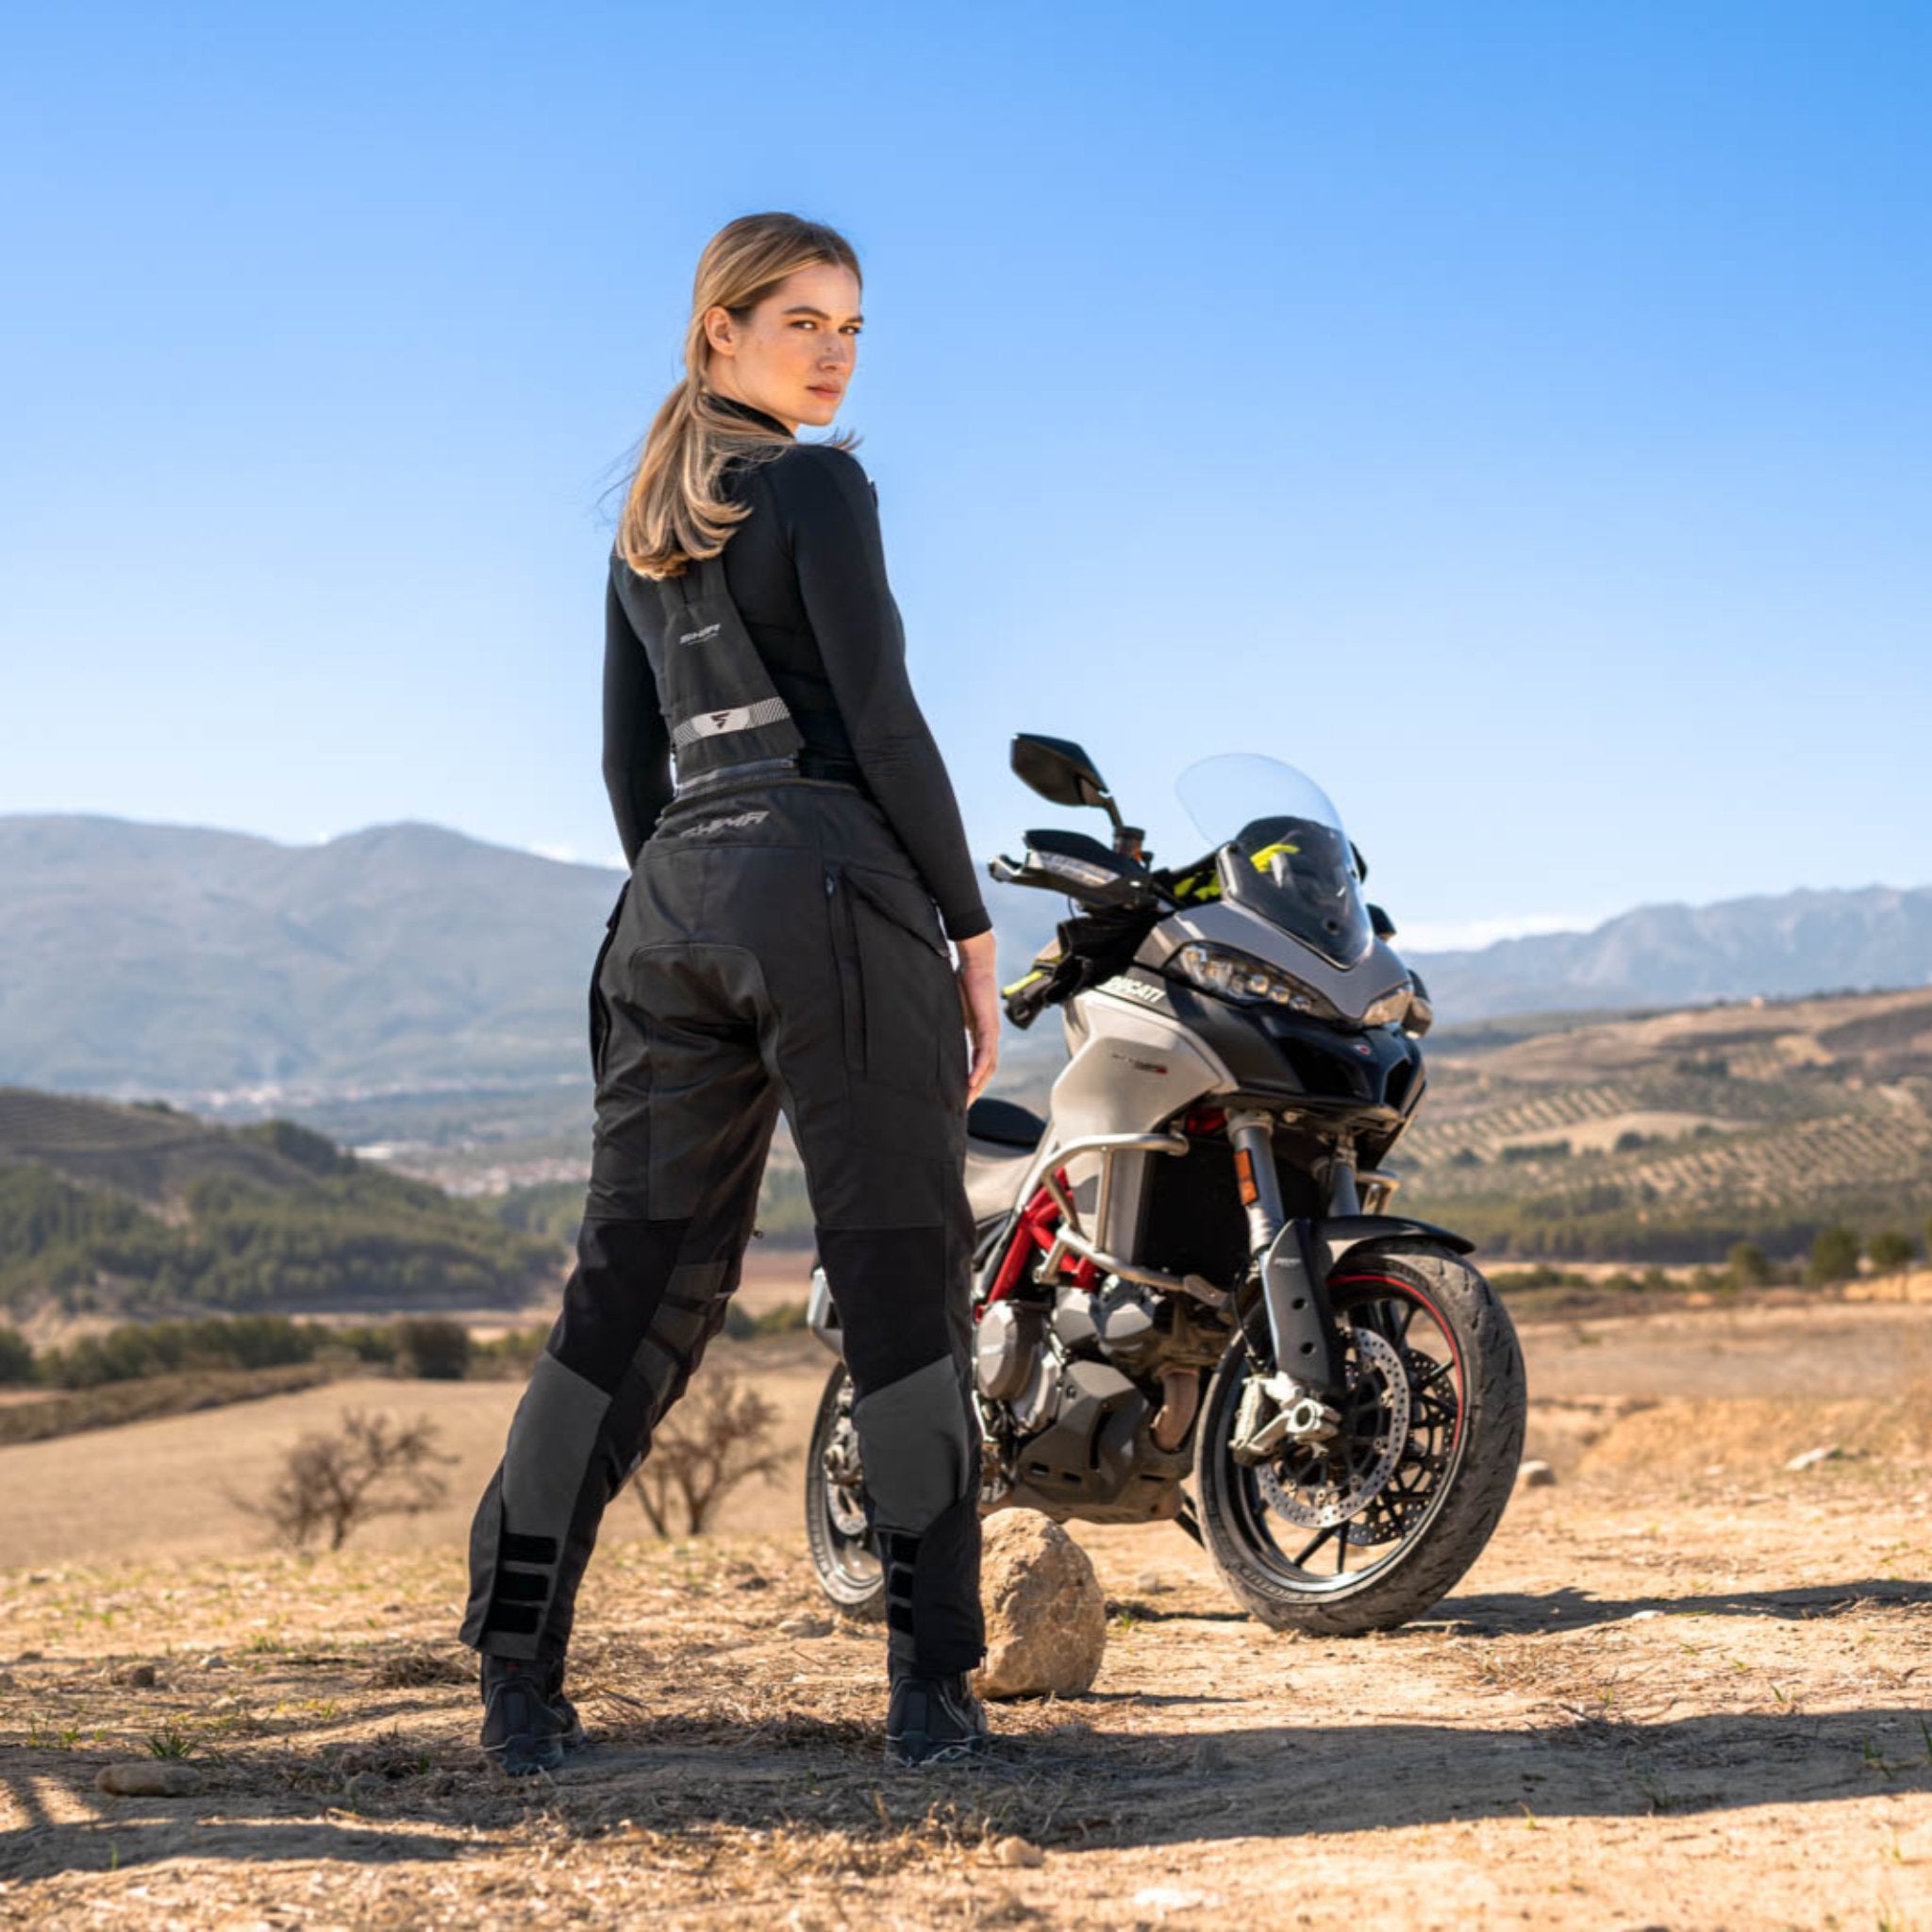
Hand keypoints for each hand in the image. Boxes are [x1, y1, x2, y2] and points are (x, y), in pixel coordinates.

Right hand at [952, 929, 1000, 1106]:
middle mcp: (988, 1035)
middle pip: (986, 1070)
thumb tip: (924, 1032)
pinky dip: (979, 1068)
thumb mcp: (949, 1010)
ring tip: (966, 1100)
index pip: (978, 1063)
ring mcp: (991, 1031)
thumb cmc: (961, 982)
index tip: (960, 1095)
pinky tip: (971, 1081)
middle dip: (975, 1090)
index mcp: (979, 1033)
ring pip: (988, 1065)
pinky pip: (985, 1052)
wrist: (975, 962)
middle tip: (962, 1106)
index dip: (971, 1081)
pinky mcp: (988, 1025)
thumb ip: (942, 1024)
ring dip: (978, 1084)